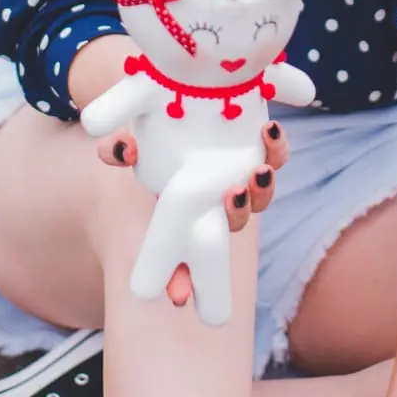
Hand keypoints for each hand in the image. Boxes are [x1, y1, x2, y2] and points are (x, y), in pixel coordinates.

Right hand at [95, 119, 289, 305]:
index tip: (177, 295)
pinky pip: (276, 157)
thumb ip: (120, 147)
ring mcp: (243, 178)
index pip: (186, 253)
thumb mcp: (136, 137)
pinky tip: (268, 130)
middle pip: (232, 224)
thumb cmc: (156, 127)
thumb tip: (122, 152)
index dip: (182, 278)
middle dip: (234, 217)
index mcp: (185, 209)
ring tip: (257, 170)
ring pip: (259, 198)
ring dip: (260, 190)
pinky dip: (276, 149)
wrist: (189, 101)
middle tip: (229, 195)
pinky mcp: (262, 150)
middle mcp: (217, 201)